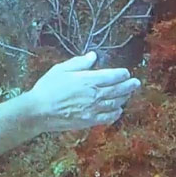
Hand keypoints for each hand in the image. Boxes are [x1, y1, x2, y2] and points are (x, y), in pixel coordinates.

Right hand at [22, 52, 139, 132]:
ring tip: (129, 94)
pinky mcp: (89, 121)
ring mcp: (93, 109)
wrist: (39, 111)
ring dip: (124, 98)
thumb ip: (79, 63)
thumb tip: (93, 56)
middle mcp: (94, 95)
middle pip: (117, 90)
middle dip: (128, 86)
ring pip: (115, 103)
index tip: (126, 72)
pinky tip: (119, 110)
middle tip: (136, 83)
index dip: (121, 74)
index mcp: (87, 80)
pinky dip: (115, 113)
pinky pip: (107, 117)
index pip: (111, 76)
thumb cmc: (47, 87)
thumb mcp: (61, 69)